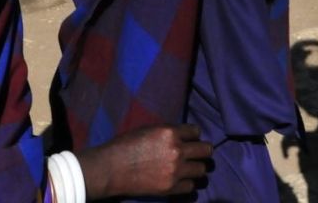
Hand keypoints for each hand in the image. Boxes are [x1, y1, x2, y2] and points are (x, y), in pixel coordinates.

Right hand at [77, 123, 211, 198]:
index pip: (196, 131)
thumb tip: (182, 136)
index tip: (191, 139)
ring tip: (189, 168)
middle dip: (203, 151)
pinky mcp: (171, 188)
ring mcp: (175, 171)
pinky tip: (181, 180)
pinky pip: (191, 187)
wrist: (111, 169)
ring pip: (201, 170)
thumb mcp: (148, 129)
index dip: (193, 135)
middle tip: (198, 154)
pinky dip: (187, 183)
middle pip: (206, 150)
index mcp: (169, 132)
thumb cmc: (125, 145)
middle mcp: (176, 150)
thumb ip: (167, 132)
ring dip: (196, 168)